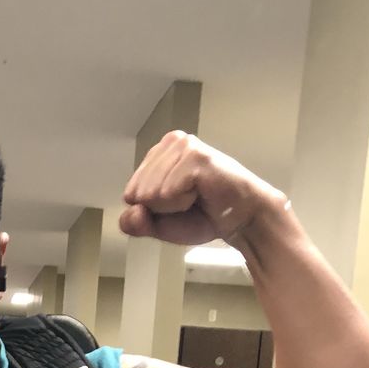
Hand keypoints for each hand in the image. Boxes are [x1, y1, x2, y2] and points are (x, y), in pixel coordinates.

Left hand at [120, 132, 285, 246]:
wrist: (240, 219)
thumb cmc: (204, 216)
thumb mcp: (161, 225)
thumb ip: (137, 223)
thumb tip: (128, 212)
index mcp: (159, 154)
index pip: (131, 193)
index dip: (152, 210)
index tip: (177, 206)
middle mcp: (170, 143)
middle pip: (138, 193)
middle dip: (161, 209)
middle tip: (189, 203)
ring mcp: (184, 146)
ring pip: (151, 193)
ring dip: (173, 206)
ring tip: (196, 197)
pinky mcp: (195, 156)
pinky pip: (167, 192)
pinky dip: (182, 203)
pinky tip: (201, 194)